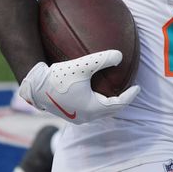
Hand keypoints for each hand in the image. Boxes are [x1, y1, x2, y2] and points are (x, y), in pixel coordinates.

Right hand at [18, 51, 139, 124]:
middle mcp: (86, 117)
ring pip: (99, 111)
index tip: (138, 87)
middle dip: (121, 100)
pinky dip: (98, 102)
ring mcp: (77, 116)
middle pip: (110, 110)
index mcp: (92, 109)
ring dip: (109, 102)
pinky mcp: (69, 113)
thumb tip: (120, 55)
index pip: (118, 105)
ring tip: (115, 90)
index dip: (130, 96)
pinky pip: (90, 109)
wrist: (34, 87)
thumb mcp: (83, 65)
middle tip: (130, 89)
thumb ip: (102, 59)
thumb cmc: (58, 77)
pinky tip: (96, 90)